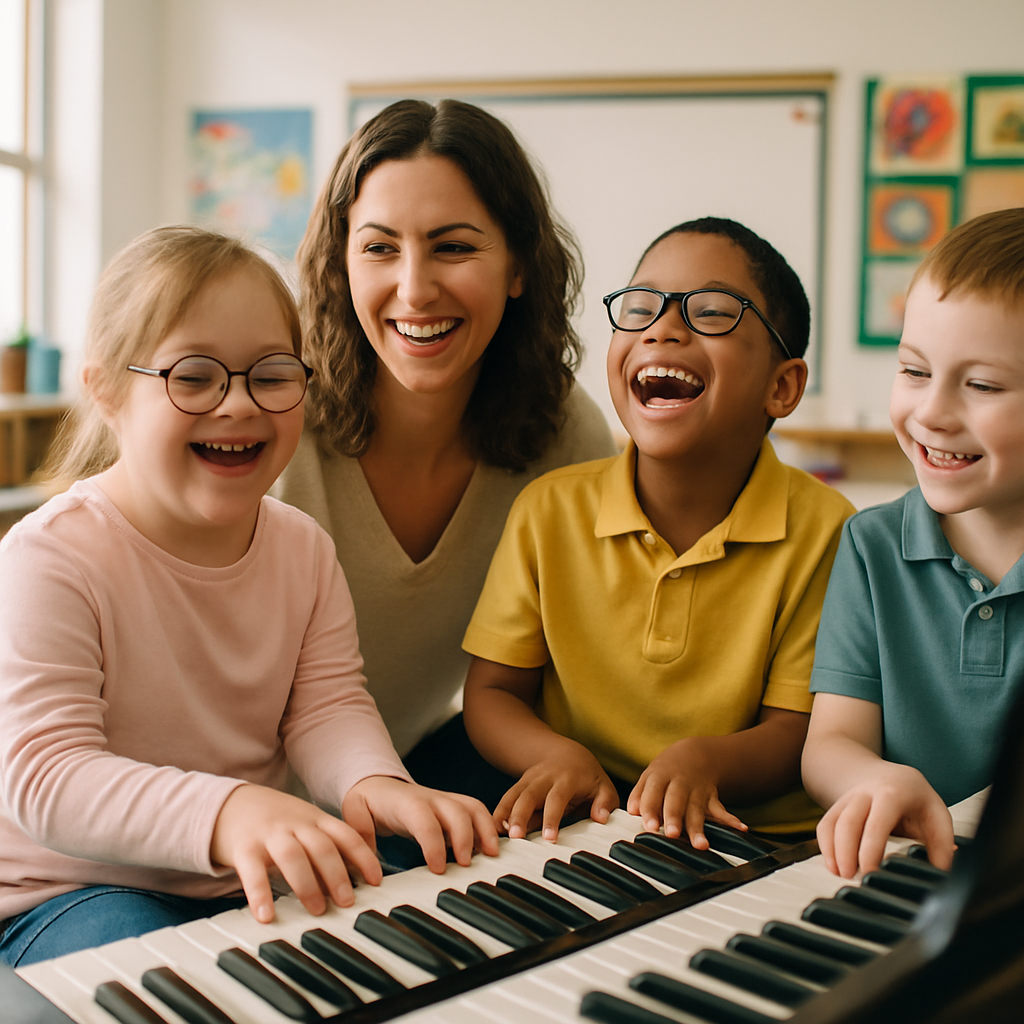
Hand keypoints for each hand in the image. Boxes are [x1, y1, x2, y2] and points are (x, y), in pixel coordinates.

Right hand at [211, 784, 382, 923]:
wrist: (230, 804)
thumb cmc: (274, 822)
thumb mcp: (303, 825)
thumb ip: (324, 847)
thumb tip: (349, 883)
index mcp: (314, 819)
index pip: (345, 835)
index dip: (363, 857)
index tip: (375, 881)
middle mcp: (295, 824)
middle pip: (321, 846)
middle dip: (337, 874)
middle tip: (347, 902)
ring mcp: (269, 834)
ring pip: (292, 856)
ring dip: (307, 884)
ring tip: (317, 910)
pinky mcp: (243, 847)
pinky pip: (252, 871)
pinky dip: (260, 894)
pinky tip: (266, 915)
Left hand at [341, 776, 499, 872]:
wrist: (379, 784)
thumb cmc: (368, 802)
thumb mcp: (354, 814)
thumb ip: (360, 838)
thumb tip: (370, 872)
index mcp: (406, 802)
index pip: (424, 819)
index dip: (434, 843)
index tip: (438, 869)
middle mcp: (431, 799)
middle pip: (457, 810)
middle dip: (466, 837)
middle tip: (466, 866)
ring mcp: (446, 801)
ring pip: (473, 807)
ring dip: (485, 830)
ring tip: (492, 856)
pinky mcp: (455, 807)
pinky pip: (478, 812)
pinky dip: (489, 828)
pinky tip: (491, 850)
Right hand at [494, 738, 618, 841]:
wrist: (565, 753)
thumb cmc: (587, 775)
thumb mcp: (603, 786)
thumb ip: (605, 802)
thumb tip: (600, 818)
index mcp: (567, 778)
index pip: (557, 798)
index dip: (552, 818)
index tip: (549, 838)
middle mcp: (544, 777)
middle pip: (529, 795)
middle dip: (520, 815)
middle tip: (515, 837)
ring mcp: (529, 779)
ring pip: (513, 795)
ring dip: (504, 814)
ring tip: (496, 834)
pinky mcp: (519, 785)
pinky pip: (506, 798)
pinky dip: (498, 812)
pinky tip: (491, 828)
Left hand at [627, 738, 746, 849]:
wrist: (696, 754)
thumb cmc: (667, 771)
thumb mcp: (650, 776)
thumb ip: (640, 794)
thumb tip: (632, 811)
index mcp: (660, 777)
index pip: (653, 793)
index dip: (650, 809)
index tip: (648, 825)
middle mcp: (679, 784)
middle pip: (676, 801)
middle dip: (673, 817)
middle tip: (670, 833)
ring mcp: (697, 790)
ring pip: (698, 810)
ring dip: (699, 827)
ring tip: (701, 845)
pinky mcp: (712, 798)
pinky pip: (722, 809)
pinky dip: (731, 820)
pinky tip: (740, 829)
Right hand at [816, 762, 953, 877]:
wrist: (891, 774)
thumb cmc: (915, 798)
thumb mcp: (936, 813)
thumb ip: (941, 842)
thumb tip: (941, 872)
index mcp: (892, 794)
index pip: (876, 823)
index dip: (870, 849)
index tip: (870, 872)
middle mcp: (865, 793)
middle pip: (847, 822)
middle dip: (846, 851)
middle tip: (852, 877)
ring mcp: (848, 799)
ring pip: (832, 822)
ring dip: (832, 850)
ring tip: (841, 874)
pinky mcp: (837, 806)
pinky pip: (825, 825)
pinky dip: (825, 845)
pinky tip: (833, 865)